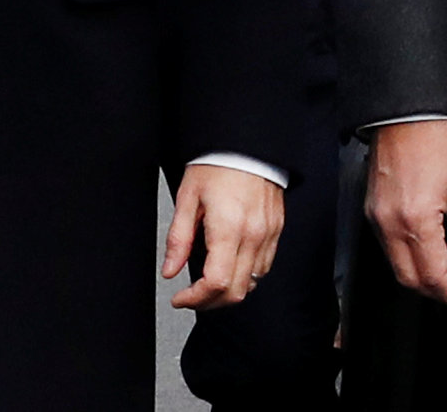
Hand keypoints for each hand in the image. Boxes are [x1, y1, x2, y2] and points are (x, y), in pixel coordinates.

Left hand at [166, 163, 284, 308]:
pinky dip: (247, 276)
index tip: (181, 298)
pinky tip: (231, 267)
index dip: (195, 299)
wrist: (247, 143)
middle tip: (192, 297)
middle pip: (236, 292)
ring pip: (253, 283)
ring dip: (229, 291)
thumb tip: (170, 270)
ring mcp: (268, 234)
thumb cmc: (218, 164)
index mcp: (228, 228)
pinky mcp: (276, 230)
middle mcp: (253, 235)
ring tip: (209, 284)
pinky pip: (264, 266)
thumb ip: (178, 239)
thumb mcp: (188, 198)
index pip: (216, 282)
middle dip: (210, 303)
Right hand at [367, 118, 446, 314]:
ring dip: (424, 275)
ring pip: (398, 267)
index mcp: (417, 218)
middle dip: (438, 291)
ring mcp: (377, 219)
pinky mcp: (372, 212)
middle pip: (411, 279)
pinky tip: (431, 250)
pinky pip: (389, 249)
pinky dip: (410, 258)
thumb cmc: (438, 141)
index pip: (434, 275)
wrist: (406, 113)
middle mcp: (391, 224)